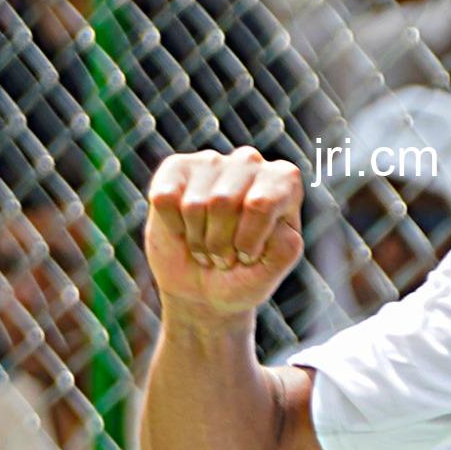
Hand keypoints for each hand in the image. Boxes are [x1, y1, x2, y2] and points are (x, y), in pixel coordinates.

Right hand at [146, 148, 303, 318]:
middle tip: (224, 257)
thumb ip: (284, 249)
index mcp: (283, 180)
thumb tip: (273, 219)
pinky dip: (173, 226)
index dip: (248, 242)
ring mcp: (212, 161)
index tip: (249, 257)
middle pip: (224, 201)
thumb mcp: (269, 274)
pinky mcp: (176, 167)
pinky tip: (184, 230)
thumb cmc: (241, 276)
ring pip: (194, 204)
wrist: (201, 288)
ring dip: (197, 240)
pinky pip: (166, 198)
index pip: (261, 204)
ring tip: (207, 246)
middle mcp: (250, 162)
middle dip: (219, 243)